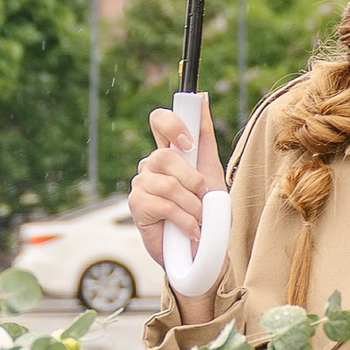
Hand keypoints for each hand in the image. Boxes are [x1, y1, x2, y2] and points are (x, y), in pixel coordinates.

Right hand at [127, 109, 227, 318]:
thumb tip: (203, 98)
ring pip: (167, 183)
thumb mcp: (212, 172)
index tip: (188, 143)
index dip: (172, 124)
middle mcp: (152, 166)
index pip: (160, 121)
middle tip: (202, 195)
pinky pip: (163, 204)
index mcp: (169, 153)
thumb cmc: (205, 212)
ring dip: (191, 204)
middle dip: (191, 177)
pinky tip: (189, 229)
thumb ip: (205, 137)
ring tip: (197, 218)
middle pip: (165, 154)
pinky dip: (184, 219)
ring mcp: (141, 185)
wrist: (202, 251)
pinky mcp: (137, 207)